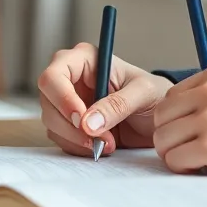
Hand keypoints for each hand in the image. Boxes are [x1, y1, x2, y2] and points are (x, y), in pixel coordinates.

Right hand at [37, 42, 172, 156]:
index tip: (82, 119)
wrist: (158, 118)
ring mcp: (67, 102)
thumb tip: (88, 122)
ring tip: (108, 143)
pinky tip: (102, 146)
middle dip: (72, 125)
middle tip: (99, 139)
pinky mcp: (70, 124)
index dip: (62, 98)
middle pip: (48, 101)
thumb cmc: (153, 94)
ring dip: (77, 139)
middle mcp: (72, 78)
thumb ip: (118, 104)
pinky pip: (61, 138)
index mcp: (86, 59)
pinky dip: (78, 147)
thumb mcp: (143, 93)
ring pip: (52, 122)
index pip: (54, 74)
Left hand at [152, 60, 206, 180]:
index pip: (174, 95)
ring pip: (164, 139)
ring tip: (197, 161)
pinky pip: (177, 160)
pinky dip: (184, 168)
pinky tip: (203, 169)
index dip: (178, 118)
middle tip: (187, 150)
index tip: (191, 132)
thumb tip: (197, 106)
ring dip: (175, 154)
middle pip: (162, 116)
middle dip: (170, 135)